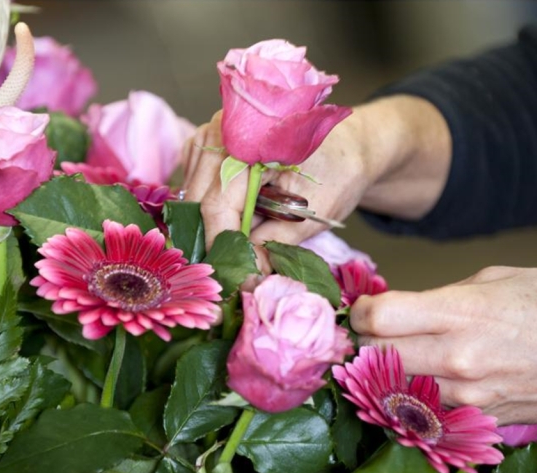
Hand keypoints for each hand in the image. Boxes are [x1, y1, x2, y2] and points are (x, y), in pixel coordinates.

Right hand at [181, 96, 451, 270]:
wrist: (346, 145)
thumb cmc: (336, 172)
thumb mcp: (312, 214)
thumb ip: (274, 243)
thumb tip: (246, 274)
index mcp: (251, 140)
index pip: (217, 204)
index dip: (224, 247)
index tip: (237, 279)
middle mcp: (222, 129)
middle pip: (197, 200)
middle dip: (214, 241)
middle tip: (235, 274)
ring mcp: (210, 134)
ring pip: (191, 196)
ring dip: (209, 227)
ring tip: (237, 250)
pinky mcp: (206, 146)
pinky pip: (194, 186)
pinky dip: (209, 210)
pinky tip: (233, 223)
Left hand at [351, 266, 536, 424]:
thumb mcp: (500, 278)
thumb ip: (445, 295)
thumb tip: (410, 307)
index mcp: (461, 313)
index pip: (379, 318)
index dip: (360, 310)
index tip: (365, 306)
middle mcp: (458, 358)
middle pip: (375, 354)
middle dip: (366, 339)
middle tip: (373, 330)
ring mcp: (469, 394)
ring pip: (396, 386)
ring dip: (388, 369)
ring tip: (402, 351)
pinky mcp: (481, 417)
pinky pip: (429, 407)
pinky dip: (417, 392)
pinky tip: (429, 375)